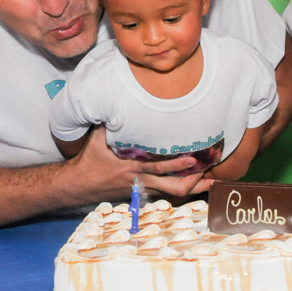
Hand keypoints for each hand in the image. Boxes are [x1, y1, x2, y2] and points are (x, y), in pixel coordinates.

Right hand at [67, 127, 208, 200]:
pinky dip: (182, 189)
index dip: (178, 165)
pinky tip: (197, 185)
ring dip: (194, 188)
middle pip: (174, 188)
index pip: (159, 168)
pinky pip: (167, 193)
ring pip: (174, 193)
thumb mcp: (98, 136)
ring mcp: (143, 189)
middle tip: (212, 172)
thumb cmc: (90, 158)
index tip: (194, 158)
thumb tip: (114, 96)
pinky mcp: (143, 193)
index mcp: (132, 166)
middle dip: (194, 181)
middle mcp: (141, 180)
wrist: (78, 184)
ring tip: (213, 182)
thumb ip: (110, 120)